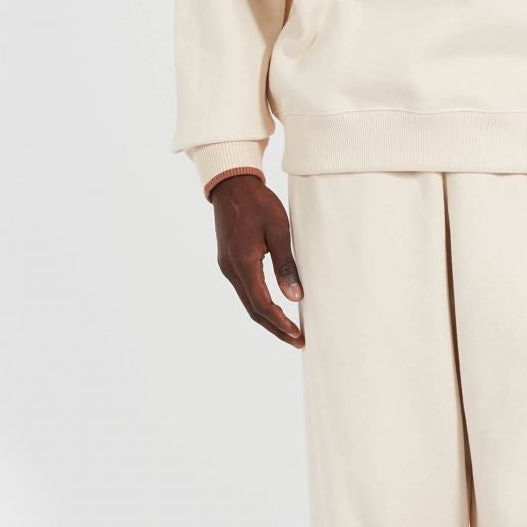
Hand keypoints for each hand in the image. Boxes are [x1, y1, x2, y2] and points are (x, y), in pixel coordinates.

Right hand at [210, 175, 304, 346]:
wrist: (232, 185)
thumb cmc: (258, 203)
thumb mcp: (278, 230)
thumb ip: (286, 264)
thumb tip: (296, 296)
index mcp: (242, 263)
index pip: (262, 304)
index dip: (280, 322)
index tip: (297, 334)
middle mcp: (231, 270)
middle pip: (253, 310)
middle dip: (276, 328)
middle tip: (298, 341)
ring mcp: (228, 267)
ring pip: (248, 302)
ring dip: (268, 319)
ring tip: (289, 331)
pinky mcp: (230, 262)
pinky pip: (246, 291)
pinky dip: (260, 305)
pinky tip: (274, 309)